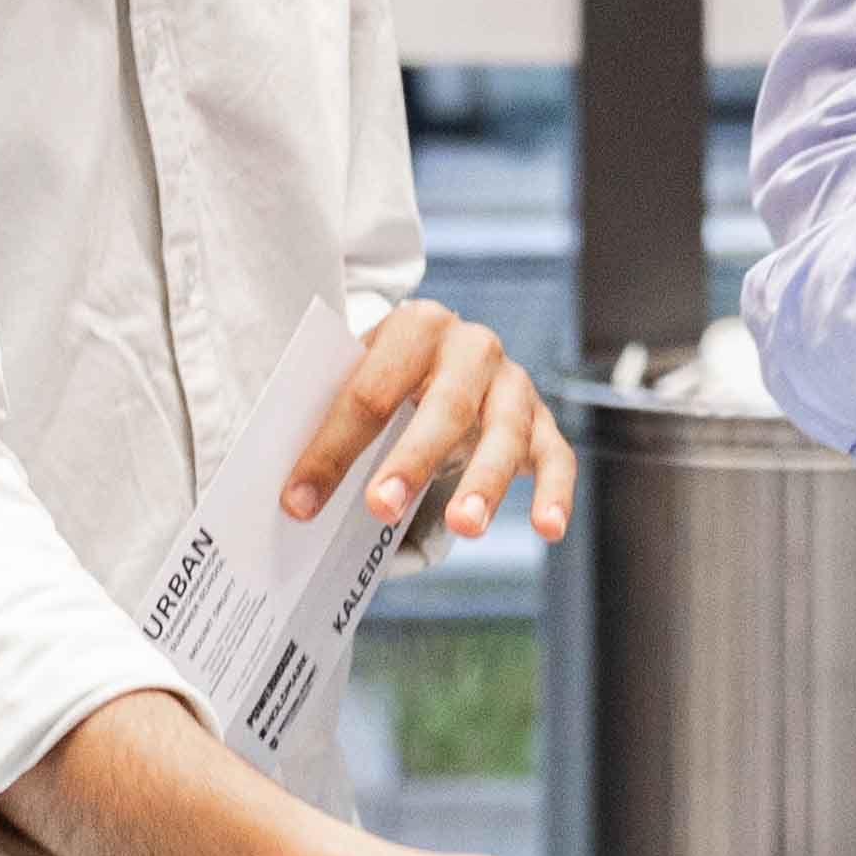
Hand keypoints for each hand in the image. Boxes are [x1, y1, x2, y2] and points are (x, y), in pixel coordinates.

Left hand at [284, 297, 569, 552]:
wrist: (440, 358)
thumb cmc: (386, 383)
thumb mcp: (357, 384)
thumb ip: (336, 426)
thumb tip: (301, 501)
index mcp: (415, 326)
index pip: (370, 390)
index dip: (331, 448)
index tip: (298, 502)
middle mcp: (472, 347)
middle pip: (445, 405)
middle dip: (411, 459)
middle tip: (380, 507)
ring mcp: (513, 384)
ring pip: (505, 434)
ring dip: (484, 483)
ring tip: (464, 527)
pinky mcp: (543, 422)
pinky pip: (558, 459)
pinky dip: (556, 494)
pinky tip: (548, 530)